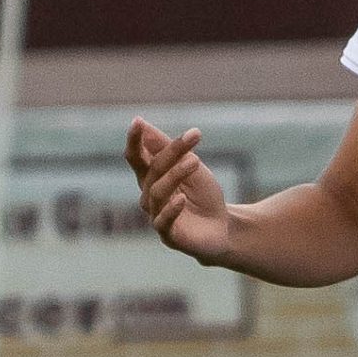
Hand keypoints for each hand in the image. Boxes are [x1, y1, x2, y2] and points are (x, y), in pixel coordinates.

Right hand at [125, 118, 231, 265]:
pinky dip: (171, 209)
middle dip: (171, 151)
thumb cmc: (203, 195)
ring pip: (158, 192)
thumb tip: (144, 124)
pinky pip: (163, 220)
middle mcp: (148, 196)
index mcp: (151, 177)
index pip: (136, 157)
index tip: (137, 121)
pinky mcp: (168, 235)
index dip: (135, 140)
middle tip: (194, 135)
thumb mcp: (190, 167)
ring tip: (195, 160)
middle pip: (153, 169)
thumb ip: (168, 149)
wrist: (222, 228)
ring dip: (176, 174)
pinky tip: (181, 198)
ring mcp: (156, 216)